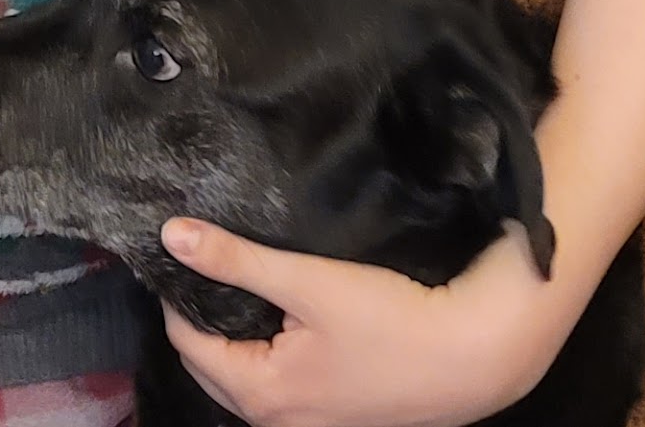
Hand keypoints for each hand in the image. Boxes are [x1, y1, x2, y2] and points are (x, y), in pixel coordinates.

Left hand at [157, 219, 581, 426]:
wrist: (473, 356)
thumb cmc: (392, 319)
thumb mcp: (308, 280)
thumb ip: (236, 260)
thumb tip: (171, 236)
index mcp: (257, 394)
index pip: (186, 338)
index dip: (183, 291)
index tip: (188, 251)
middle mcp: (272, 423)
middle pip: (210, 363)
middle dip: (204, 316)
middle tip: (213, 265)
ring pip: (243, 377)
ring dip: (236, 337)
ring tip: (245, 288)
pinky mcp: (332, 419)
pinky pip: (277, 387)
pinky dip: (268, 356)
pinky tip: (285, 323)